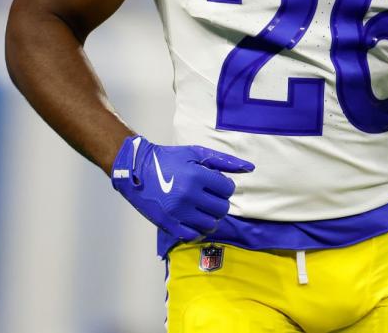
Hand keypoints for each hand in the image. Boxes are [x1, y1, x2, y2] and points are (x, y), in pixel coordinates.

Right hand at [110, 135, 253, 242]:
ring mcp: (178, 212)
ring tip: (202, 207)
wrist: (136, 170)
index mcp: (196, 176)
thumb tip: (251, 168)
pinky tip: (194, 219)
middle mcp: (188, 195)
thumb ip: (224, 161)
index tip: (215, 183)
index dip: (225, 186)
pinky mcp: (169, 225)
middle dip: (220, 202)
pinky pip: (194, 235)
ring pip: (211, 224)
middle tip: (209, 196)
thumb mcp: (196, 153)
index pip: (228, 189)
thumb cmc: (169, 159)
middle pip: (222, 208)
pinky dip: (198, 229)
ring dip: (211, 217)